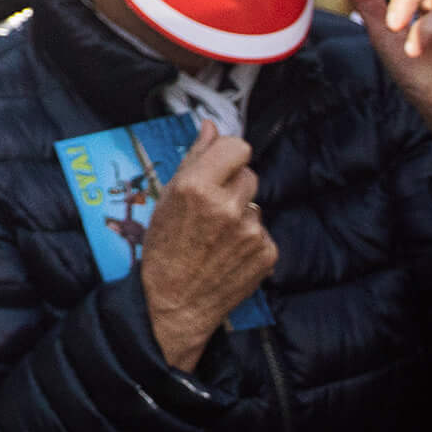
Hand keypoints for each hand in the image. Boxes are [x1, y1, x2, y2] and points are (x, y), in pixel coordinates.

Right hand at [137, 118, 275, 370]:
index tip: (220, 165)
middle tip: (211, 208)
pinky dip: (249, 238)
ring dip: (241, 212)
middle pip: (248, 174)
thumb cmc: (163, 250)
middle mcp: (227, 206)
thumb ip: (194, 158)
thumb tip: (211, 127)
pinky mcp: (267, 252)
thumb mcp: (167, 199)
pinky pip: (262, 230)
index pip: (238, 147)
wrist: (174, 304)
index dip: (228, 154)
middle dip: (232, 185)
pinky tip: (227, 253)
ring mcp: (251, 231)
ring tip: (216, 235)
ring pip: (256, 203)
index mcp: (197, 187)